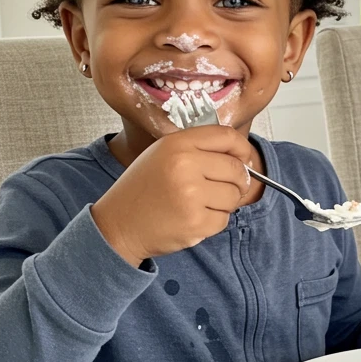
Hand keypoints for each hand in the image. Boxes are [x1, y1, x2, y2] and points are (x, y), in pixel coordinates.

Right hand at [91, 126, 256, 264]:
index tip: (244, 159)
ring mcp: (191, 195)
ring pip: (234, 196)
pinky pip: (224, 219)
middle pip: (237, 169)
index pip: (227, 136)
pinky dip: (213, 222)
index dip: (242, 149)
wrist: (117, 224)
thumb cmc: (143, 188)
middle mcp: (184, 165)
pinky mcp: (195, 223)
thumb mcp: (164, 154)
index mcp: (177, 143)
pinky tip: (192, 218)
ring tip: (199, 204)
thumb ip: (199, 148)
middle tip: (220, 188)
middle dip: (237, 181)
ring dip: (224, 203)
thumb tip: (243, 156)